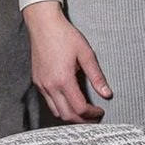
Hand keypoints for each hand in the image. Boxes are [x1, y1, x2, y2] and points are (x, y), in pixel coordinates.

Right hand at [24, 0, 109, 122]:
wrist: (43, 24)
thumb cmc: (64, 35)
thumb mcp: (86, 53)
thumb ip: (96, 76)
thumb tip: (107, 93)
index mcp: (63, 79)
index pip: (79, 108)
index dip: (92, 113)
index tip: (100, 110)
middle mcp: (50, 85)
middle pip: (67, 115)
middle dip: (82, 120)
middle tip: (94, 117)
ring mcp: (42, 85)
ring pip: (56, 111)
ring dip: (70, 115)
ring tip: (83, 111)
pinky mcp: (38, 82)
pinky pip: (49, 102)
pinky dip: (61, 106)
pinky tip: (70, 100)